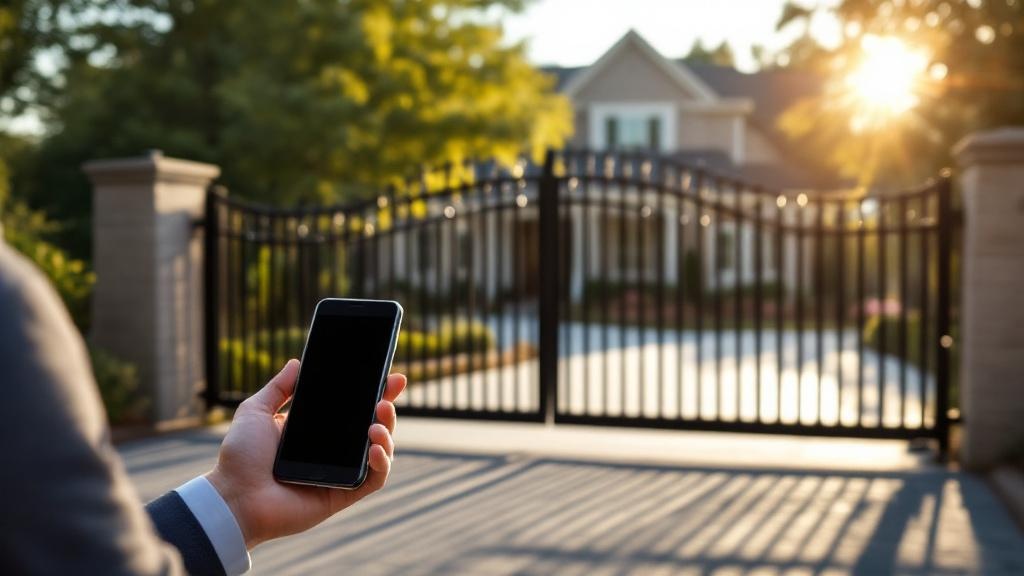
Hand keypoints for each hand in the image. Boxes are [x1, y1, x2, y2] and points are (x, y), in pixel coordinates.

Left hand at [205, 359, 406, 548]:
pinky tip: (376, 449)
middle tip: (386, 399)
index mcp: (315, 430)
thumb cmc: (241, 457)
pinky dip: (383, 463)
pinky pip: (374, 479)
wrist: (235, 497)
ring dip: (387, 434)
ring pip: (380, 450)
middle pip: (372, 425)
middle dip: (386, 409)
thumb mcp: (255, 411)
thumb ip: (278, 387)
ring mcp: (340, 472)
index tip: (391, 378)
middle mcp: (331, 450)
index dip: (375, 392)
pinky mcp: (344, 494)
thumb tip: (297, 362)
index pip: (351, 408)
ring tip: (377, 425)